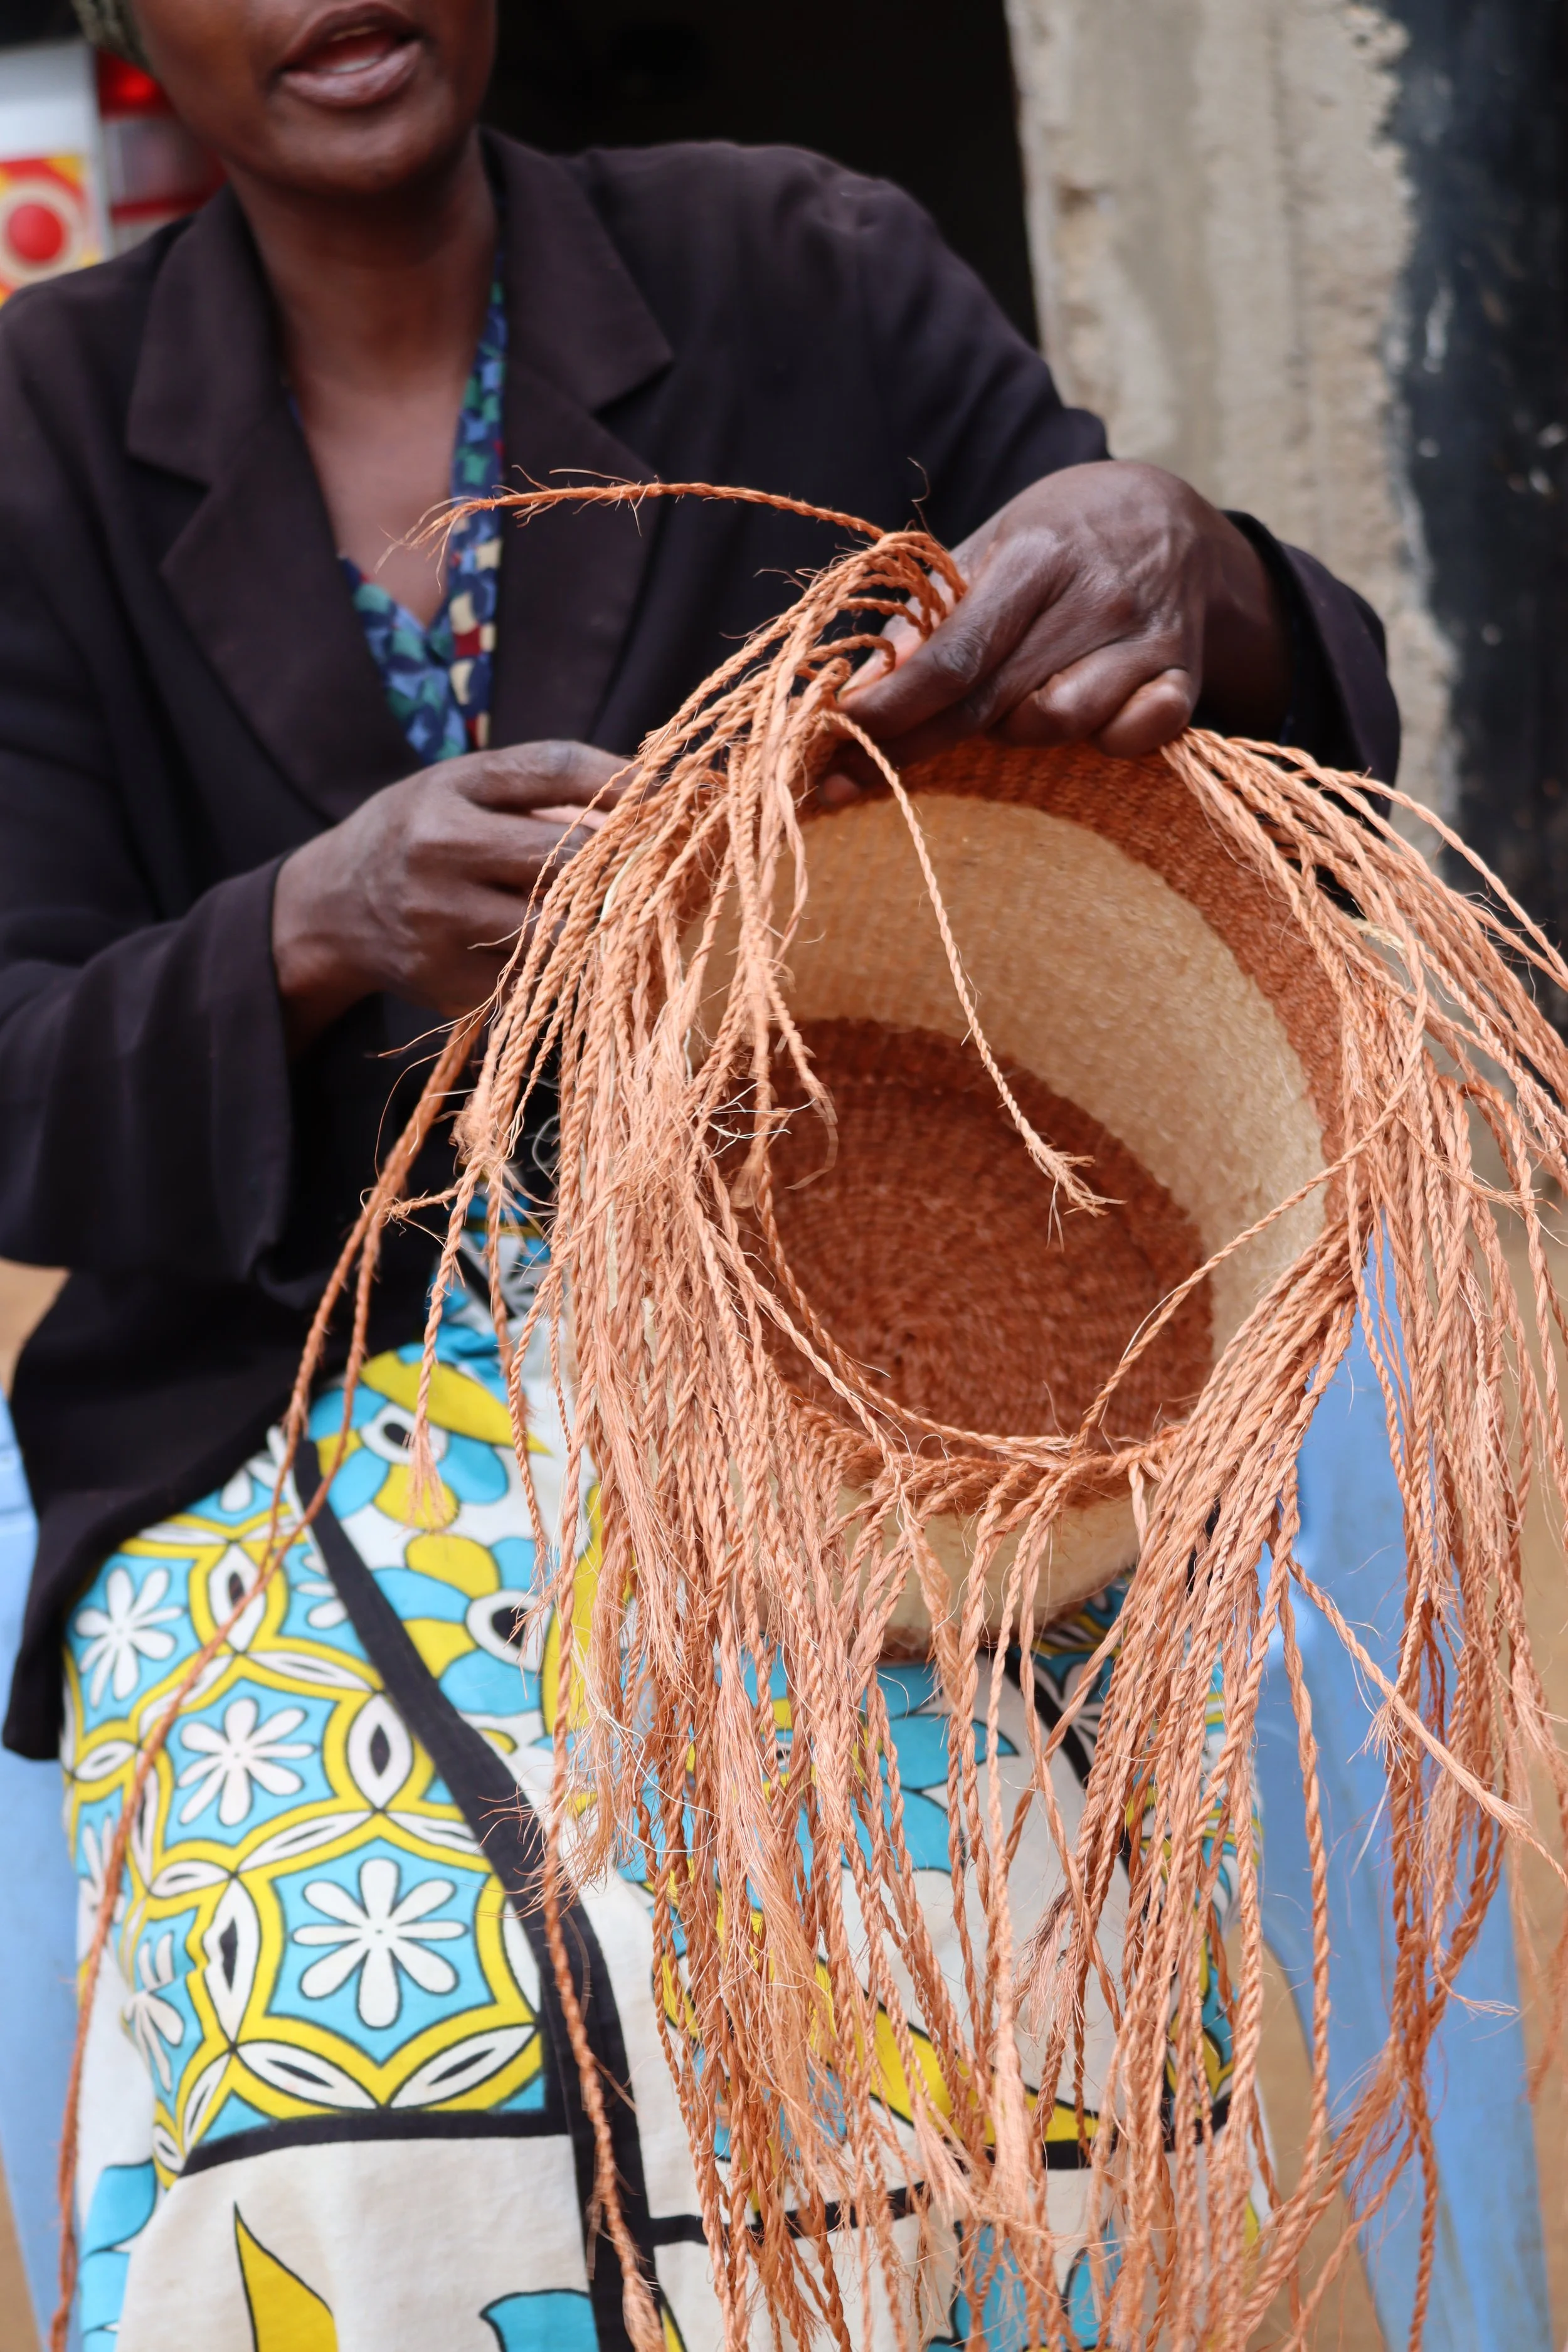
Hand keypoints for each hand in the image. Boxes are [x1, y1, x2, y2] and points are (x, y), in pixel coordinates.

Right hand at [272, 739, 625, 1050]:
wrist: (329, 910)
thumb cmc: (420, 836)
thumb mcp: (462, 791)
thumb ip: (545, 793)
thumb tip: (654, 798)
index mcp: (449, 789)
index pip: (554, 768)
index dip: (622, 779)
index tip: (671, 791)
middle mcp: (440, 849)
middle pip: (567, 854)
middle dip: (619, 862)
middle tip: (659, 865)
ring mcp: (442, 922)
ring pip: (560, 925)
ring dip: (597, 922)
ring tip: (620, 914)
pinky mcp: (451, 982)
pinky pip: (536, 974)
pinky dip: (563, 964)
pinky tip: (567, 953)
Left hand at [826, 462, 1290, 791]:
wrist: (1173, 519)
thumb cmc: (1059, 539)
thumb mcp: (990, 551)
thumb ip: (929, 618)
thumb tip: (862, 687)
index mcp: (1034, 558)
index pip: (951, 658)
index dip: (887, 712)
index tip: (828, 745)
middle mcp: (1094, 597)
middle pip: (989, 704)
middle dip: (911, 747)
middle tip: (851, 774)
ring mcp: (1145, 639)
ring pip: (1058, 726)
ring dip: (1016, 732)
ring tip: (1009, 703)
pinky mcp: (1184, 676)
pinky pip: (1135, 738)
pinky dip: (1106, 740)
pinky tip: (1089, 716)